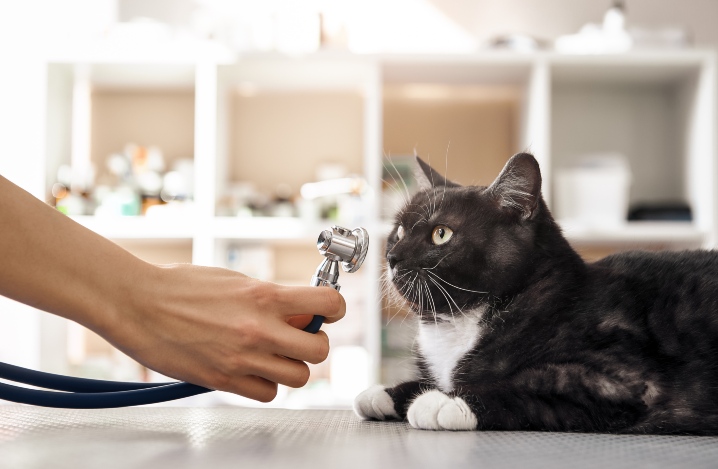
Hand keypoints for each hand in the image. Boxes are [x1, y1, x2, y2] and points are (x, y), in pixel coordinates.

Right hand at [99, 263, 345, 401]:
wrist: (136, 303)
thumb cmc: (181, 285)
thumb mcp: (234, 279)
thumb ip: (271, 296)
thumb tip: (302, 310)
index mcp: (264, 296)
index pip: (326, 303)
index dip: (335, 308)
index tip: (330, 310)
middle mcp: (258, 329)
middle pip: (319, 350)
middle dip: (316, 343)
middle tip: (301, 337)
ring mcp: (242, 358)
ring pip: (298, 377)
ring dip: (293, 366)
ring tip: (275, 354)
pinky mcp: (223, 381)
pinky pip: (268, 393)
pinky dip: (267, 384)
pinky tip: (253, 369)